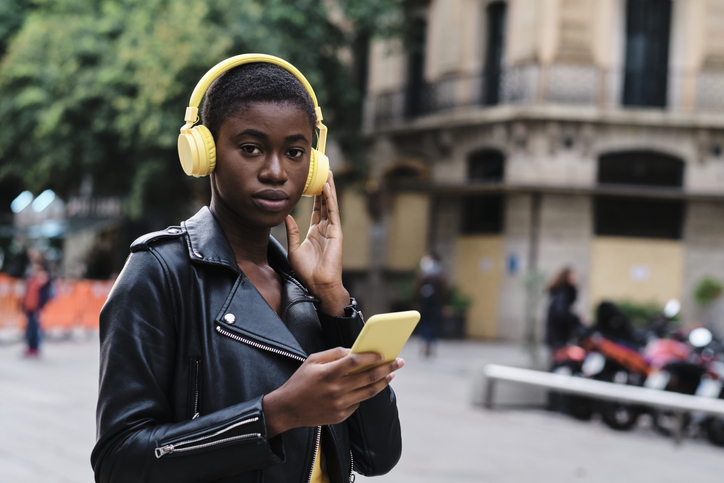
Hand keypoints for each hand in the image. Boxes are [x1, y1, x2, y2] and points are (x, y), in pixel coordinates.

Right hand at [262, 347, 403, 436]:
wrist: (288, 409)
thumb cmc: (300, 381)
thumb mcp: (313, 360)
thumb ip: (334, 353)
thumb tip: (354, 350)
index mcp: (328, 373)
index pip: (355, 361)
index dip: (371, 356)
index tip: (383, 353)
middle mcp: (336, 389)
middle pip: (368, 377)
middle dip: (387, 368)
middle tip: (399, 362)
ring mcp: (340, 404)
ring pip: (369, 392)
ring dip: (383, 382)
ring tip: (391, 375)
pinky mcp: (341, 415)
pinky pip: (359, 402)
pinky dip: (366, 393)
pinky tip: (370, 386)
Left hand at [286, 171, 348, 314]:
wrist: (318, 284)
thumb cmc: (307, 271)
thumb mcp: (294, 249)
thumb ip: (292, 232)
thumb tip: (287, 216)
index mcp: (316, 231)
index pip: (317, 208)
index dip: (316, 195)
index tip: (313, 181)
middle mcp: (325, 228)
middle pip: (326, 202)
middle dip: (324, 187)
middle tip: (323, 170)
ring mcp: (332, 229)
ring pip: (331, 204)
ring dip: (329, 188)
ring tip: (328, 172)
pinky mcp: (336, 232)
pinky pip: (333, 212)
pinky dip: (330, 198)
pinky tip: (327, 187)